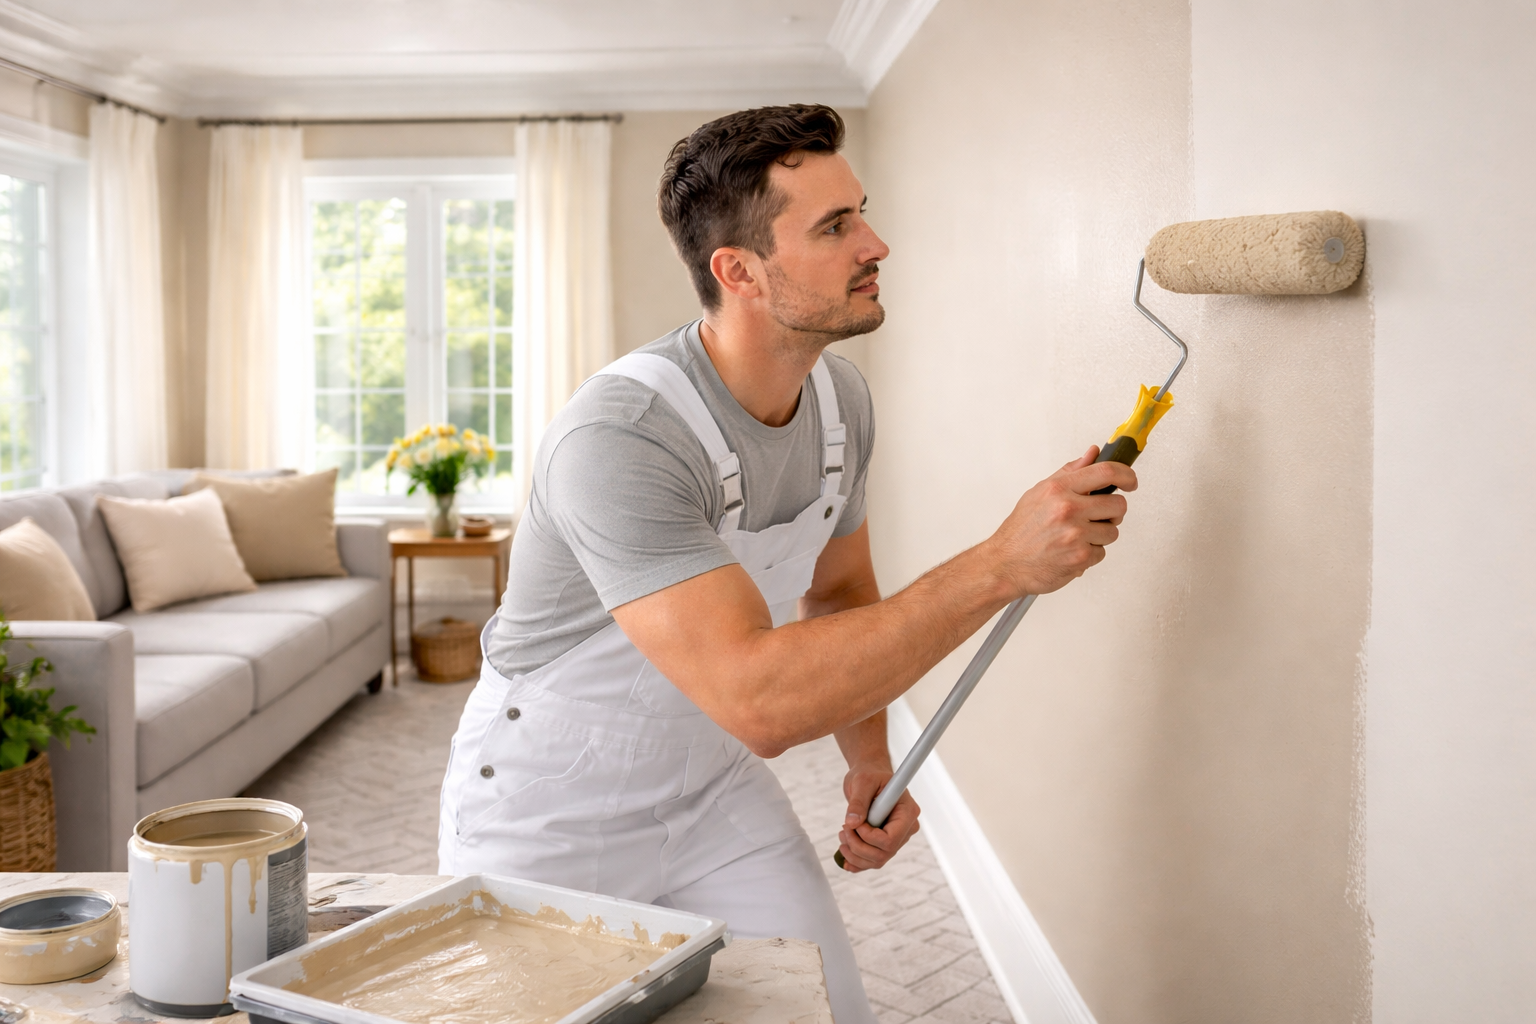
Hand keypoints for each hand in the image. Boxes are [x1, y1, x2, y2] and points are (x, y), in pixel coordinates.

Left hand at [838, 764, 920, 871]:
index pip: (891, 840)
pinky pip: (873, 861)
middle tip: (843, 829)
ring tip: (842, 835)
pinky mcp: (886, 843)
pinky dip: (856, 862)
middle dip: (858, 846)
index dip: (868, 837)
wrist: (869, 776)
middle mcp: (906, 828)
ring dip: (854, 854)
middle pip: (883, 854)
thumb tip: (852, 823)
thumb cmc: (870, 775)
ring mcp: (897, 838)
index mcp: (907, 812)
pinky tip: (843, 856)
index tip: (854, 823)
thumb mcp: (862, 782)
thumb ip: (858, 802)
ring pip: (877, 861)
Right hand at [986, 446, 1135, 596]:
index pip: (1106, 472)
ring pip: (1113, 531)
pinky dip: (1090, 554)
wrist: (1006, 564)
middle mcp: (1068, 509)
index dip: (1126, 475)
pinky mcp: (1081, 557)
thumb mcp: (1039, 493)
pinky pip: (1102, 552)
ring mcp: (1075, 534)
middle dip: (1112, 512)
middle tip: (1098, 516)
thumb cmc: (1021, 530)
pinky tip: (1072, 551)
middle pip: (1118, 505)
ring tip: (1077, 536)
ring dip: (1100, 535)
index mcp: (1058, 489)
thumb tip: (1093, 453)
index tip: (1130, 481)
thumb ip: (1070, 472)